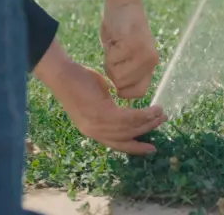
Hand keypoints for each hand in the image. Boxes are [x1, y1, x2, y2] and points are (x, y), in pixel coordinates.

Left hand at [34, 39, 166, 154]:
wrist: (61, 74)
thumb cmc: (78, 82)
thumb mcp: (96, 100)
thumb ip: (109, 109)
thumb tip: (125, 109)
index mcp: (92, 130)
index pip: (116, 144)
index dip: (134, 147)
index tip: (150, 149)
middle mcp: (94, 131)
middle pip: (125, 138)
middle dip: (146, 131)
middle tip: (162, 122)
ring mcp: (96, 124)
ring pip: (128, 129)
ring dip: (148, 122)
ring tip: (161, 114)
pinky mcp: (100, 114)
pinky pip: (127, 118)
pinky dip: (142, 115)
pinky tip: (152, 109)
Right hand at [99, 0, 158, 98]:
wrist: (124, 3)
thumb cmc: (121, 30)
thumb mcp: (129, 54)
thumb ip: (129, 72)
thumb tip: (121, 92)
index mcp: (150, 65)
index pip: (138, 93)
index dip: (123, 90)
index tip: (116, 76)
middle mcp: (150, 61)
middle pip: (123, 86)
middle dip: (112, 73)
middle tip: (115, 54)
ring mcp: (142, 53)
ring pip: (117, 75)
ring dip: (110, 62)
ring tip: (115, 46)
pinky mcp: (133, 44)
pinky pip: (112, 60)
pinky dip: (108, 50)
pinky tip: (114, 39)